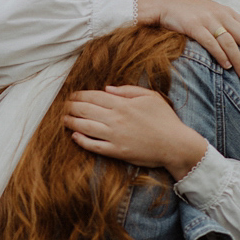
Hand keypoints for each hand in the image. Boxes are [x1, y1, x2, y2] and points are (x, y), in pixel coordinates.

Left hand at [65, 85, 207, 179]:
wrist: (175, 144)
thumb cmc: (165, 119)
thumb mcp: (150, 97)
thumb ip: (128, 90)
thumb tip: (107, 88)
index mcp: (123, 104)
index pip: (94, 97)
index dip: (79, 95)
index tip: (72, 95)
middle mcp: (116, 119)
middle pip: (85, 110)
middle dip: (71, 107)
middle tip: (64, 106)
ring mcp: (115, 136)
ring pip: (86, 127)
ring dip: (72, 122)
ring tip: (64, 119)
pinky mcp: (117, 151)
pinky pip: (94, 146)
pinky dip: (82, 141)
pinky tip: (74, 136)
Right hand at [136, 0, 239, 79]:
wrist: (164, 4)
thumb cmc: (188, 14)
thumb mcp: (211, 15)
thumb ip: (225, 26)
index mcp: (228, 12)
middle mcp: (222, 15)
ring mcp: (208, 20)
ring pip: (231, 42)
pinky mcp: (194, 26)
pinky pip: (211, 43)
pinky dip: (221, 55)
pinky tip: (226, 67)